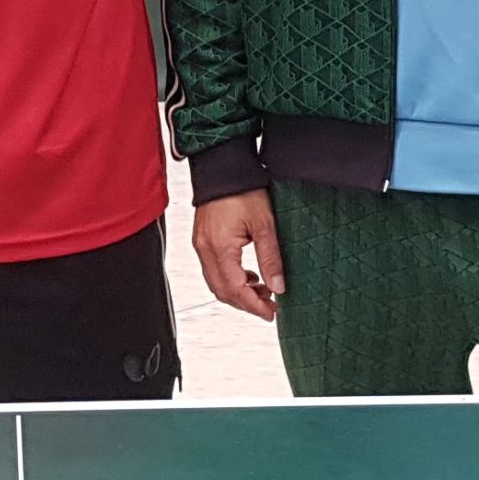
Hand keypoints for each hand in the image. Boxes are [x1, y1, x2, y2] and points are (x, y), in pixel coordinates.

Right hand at [192, 190, 284, 321]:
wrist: (223, 166)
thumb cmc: (243, 189)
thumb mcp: (264, 224)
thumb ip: (270, 258)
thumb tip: (277, 287)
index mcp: (219, 248)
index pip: (235, 289)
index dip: (254, 305)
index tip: (270, 313)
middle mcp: (205, 249)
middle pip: (222, 291)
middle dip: (246, 303)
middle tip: (269, 307)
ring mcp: (201, 245)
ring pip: (216, 283)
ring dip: (238, 292)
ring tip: (263, 291)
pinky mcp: (202, 239)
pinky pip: (213, 269)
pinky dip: (230, 279)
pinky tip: (248, 276)